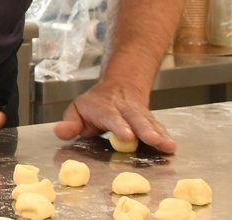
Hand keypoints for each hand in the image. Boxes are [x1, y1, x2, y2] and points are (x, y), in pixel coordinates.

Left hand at [52, 79, 176, 152]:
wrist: (121, 85)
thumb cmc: (96, 105)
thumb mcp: (77, 110)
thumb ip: (70, 123)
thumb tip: (60, 132)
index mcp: (104, 107)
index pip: (111, 116)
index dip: (119, 126)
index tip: (127, 137)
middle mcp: (124, 108)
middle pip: (136, 118)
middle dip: (145, 130)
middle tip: (152, 140)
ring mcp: (139, 113)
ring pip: (150, 122)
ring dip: (160, 134)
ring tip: (168, 146)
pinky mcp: (150, 119)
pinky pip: (158, 127)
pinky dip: (165, 136)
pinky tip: (172, 146)